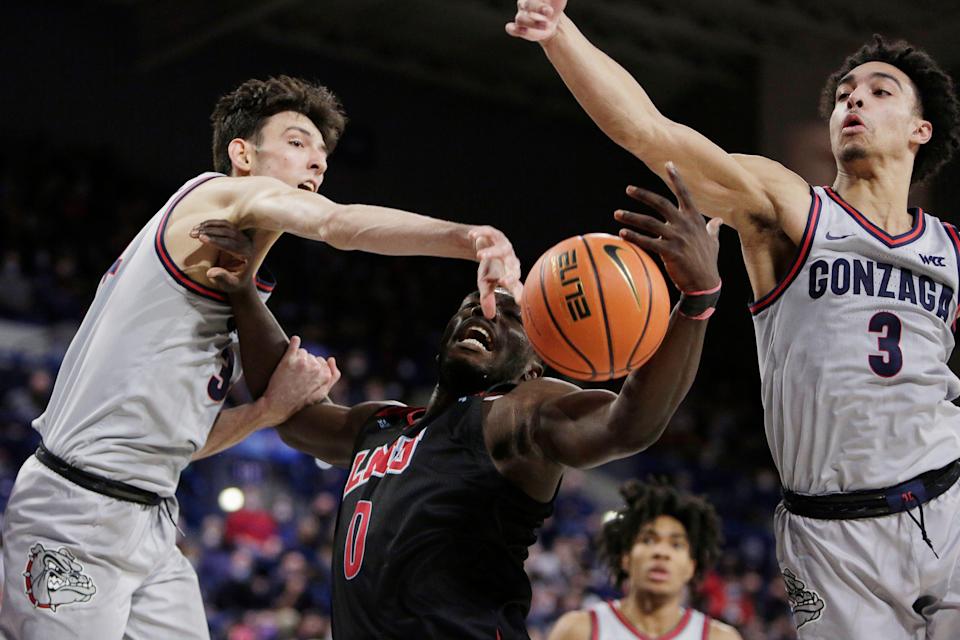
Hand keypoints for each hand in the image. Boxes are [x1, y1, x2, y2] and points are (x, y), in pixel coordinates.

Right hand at [191, 219, 255, 291]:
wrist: (242, 279)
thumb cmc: (235, 283)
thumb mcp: (230, 284)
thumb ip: (222, 278)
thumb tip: (210, 273)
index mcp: (247, 254)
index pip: (231, 245)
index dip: (216, 241)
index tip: (201, 238)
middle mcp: (247, 243)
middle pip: (227, 232)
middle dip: (209, 232)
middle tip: (192, 234)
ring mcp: (242, 236)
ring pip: (225, 225)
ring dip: (208, 226)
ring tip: (192, 231)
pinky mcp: (236, 233)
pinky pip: (223, 224)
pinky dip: (210, 224)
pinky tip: (198, 227)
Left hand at [261, 336, 340, 423]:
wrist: (277, 406)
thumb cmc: (300, 401)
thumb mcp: (321, 394)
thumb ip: (333, 377)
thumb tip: (331, 359)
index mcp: (325, 375)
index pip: (323, 362)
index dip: (314, 368)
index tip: (306, 376)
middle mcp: (315, 367)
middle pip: (312, 356)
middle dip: (306, 363)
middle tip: (297, 376)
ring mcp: (302, 362)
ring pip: (303, 352)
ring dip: (297, 358)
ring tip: (290, 372)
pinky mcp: (288, 360)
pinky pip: (295, 343)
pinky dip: (294, 342)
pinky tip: (294, 341)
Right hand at [469, 226, 522, 318]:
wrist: (483, 246)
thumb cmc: (488, 267)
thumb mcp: (485, 283)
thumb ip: (488, 297)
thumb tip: (489, 316)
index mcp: (511, 273)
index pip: (517, 286)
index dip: (519, 293)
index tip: (520, 302)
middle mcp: (511, 260)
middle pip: (515, 267)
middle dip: (511, 274)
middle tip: (503, 281)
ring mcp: (504, 246)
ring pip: (502, 249)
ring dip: (492, 252)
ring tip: (479, 255)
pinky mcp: (494, 234)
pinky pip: (489, 233)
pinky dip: (480, 234)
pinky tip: (472, 236)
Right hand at [505, 0, 565, 41]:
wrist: (553, 18)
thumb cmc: (555, 3)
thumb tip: (553, 2)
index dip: (539, 4)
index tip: (550, 9)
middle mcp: (524, 4)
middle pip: (527, 4)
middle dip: (539, 8)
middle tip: (550, 12)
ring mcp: (521, 16)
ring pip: (521, 19)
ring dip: (533, 23)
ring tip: (547, 25)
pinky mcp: (520, 28)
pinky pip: (511, 28)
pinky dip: (514, 30)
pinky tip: (523, 30)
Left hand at [615, 163, 721, 292]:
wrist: (705, 284)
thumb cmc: (708, 262)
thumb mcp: (713, 242)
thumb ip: (713, 229)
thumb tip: (719, 221)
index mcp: (695, 219)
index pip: (685, 194)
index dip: (677, 178)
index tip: (669, 164)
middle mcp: (685, 225)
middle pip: (661, 203)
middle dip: (643, 195)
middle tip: (629, 190)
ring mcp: (678, 238)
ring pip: (649, 223)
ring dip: (631, 217)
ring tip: (617, 214)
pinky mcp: (670, 252)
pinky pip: (648, 242)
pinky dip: (634, 237)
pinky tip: (622, 233)